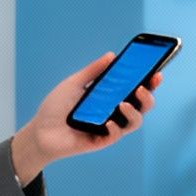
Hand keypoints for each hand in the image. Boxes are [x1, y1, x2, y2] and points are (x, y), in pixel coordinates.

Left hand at [10, 52, 161, 185]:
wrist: (39, 130)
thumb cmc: (56, 107)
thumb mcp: (74, 83)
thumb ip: (93, 71)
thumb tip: (111, 56)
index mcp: (110, 97)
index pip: (135, 89)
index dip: (149, 81)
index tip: (155, 71)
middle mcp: (114, 112)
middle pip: (142, 106)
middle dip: (148, 95)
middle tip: (142, 87)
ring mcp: (109, 127)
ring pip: (135, 122)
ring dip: (134, 112)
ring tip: (124, 103)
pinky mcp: (101, 140)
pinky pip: (116, 135)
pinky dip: (115, 128)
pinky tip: (108, 122)